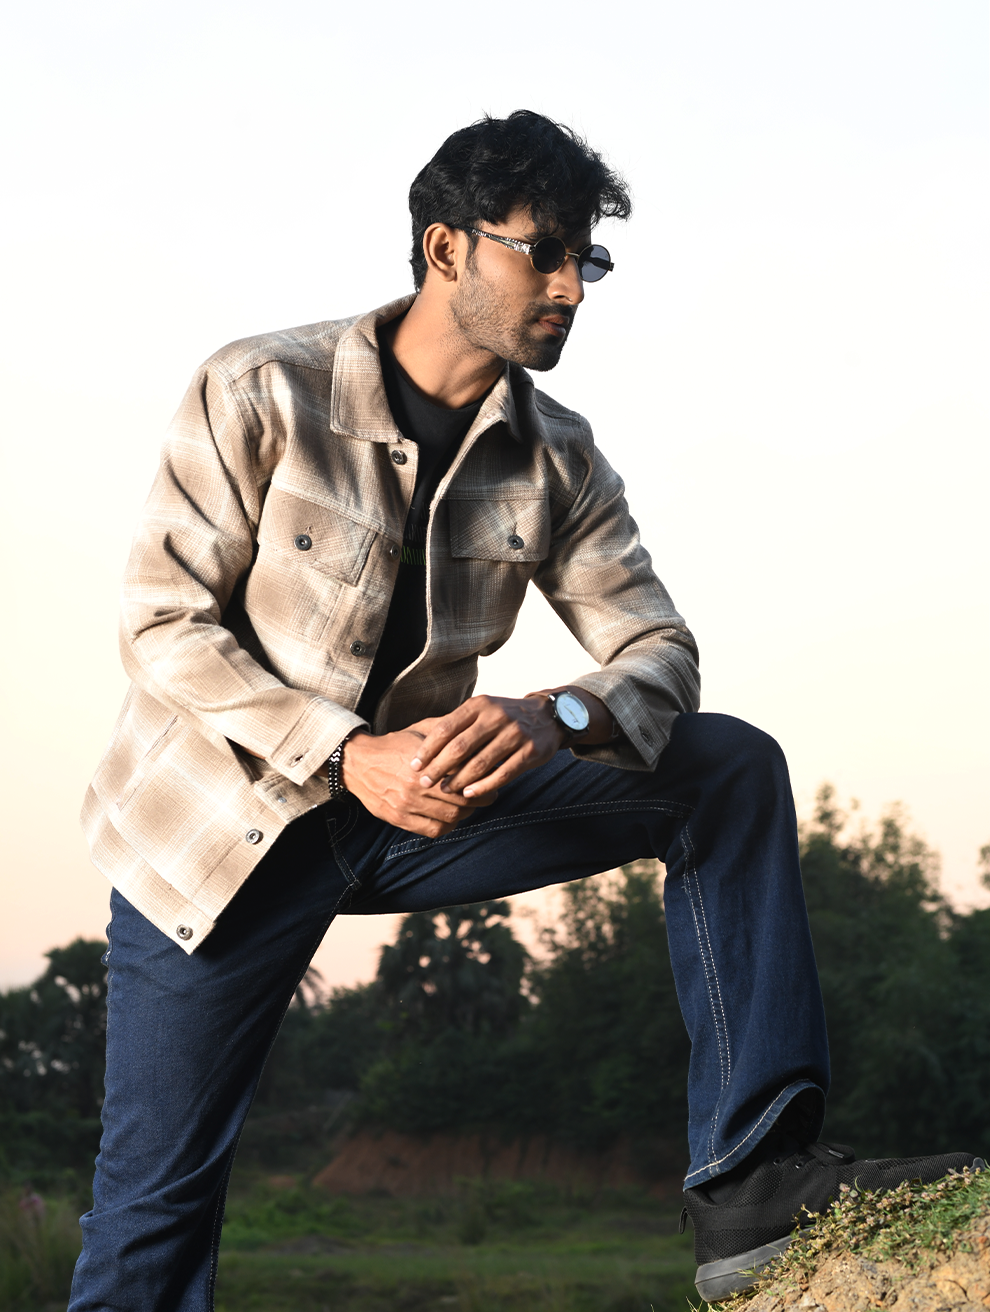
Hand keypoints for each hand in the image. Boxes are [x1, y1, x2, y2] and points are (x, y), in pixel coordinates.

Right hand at [340, 727, 496, 837]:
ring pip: (449, 818)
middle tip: (486, 796)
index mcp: (424, 764)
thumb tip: (474, 730)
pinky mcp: (399, 819)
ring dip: (464, 814)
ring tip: (468, 806)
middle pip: (460, 801)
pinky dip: (446, 826)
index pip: (463, 779)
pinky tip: (449, 817)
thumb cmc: (394, 744)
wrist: (358, 762)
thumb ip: (446, 731)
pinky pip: (432, 830)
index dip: (481, 782)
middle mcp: (415, 787)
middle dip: (478, 800)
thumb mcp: (420, 731)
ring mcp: (406, 805)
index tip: (490, 780)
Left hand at [409, 695, 567, 801]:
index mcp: (479, 705)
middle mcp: (496, 716)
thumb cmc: (505, 717)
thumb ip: (458, 724)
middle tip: (425, 783)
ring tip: (445, 791)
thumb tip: (424, 749)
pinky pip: (503, 774)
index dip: (427, 749)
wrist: (549, 717)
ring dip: (459, 780)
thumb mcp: (482, 710)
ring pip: (480, 763)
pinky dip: (483, 786)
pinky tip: (469, 794)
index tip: (414, 766)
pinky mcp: (530, 751)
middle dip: (439, 768)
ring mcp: (515, 734)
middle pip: (460, 747)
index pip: (446, 728)